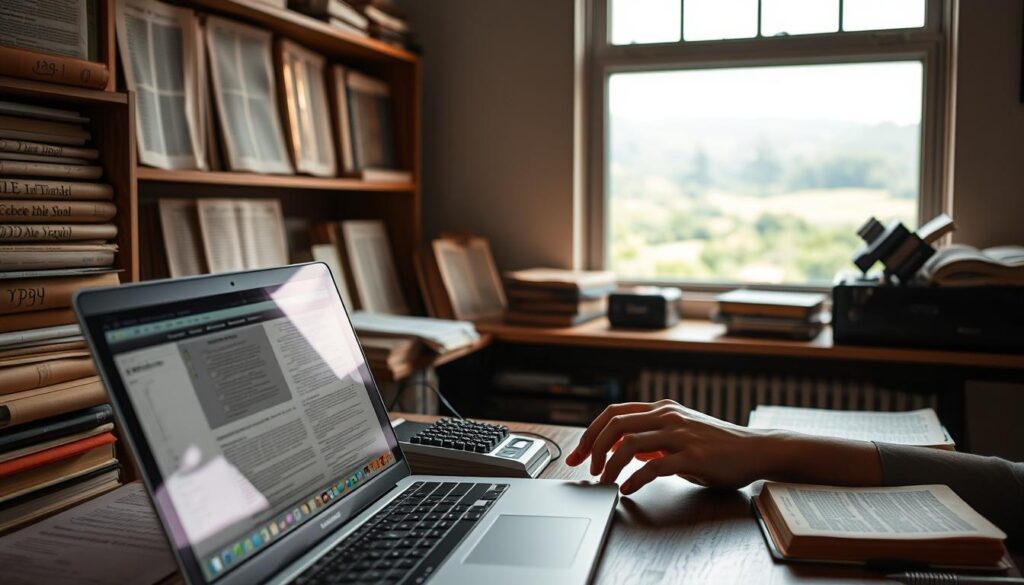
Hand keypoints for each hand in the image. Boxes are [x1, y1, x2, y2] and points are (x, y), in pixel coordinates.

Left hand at [565, 400, 775, 493]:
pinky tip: (627, 490)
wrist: (754, 450)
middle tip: (585, 469)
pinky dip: (634, 480)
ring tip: (604, 482)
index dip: (590, 433)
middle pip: (615, 424)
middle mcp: (668, 416)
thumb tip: (626, 450)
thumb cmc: (717, 446)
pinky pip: (654, 467)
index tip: (577, 454)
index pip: (613, 413)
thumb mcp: (680, 434)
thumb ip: (653, 439)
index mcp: (661, 409)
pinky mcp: (692, 456)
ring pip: (630, 444)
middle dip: (592, 447)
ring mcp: (680, 435)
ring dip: (609, 466)